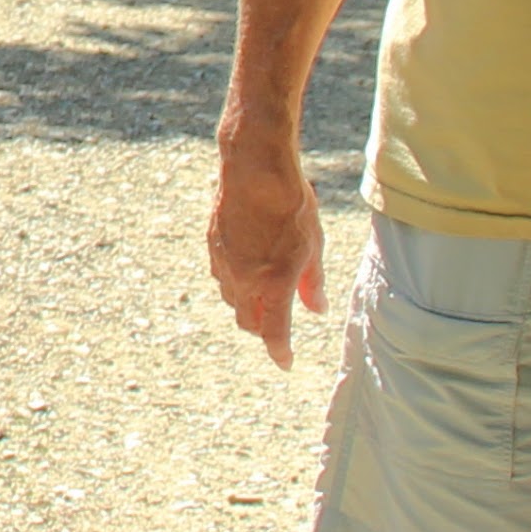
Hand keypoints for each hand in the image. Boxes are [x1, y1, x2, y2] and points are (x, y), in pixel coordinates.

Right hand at [208, 141, 328, 368]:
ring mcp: (225, 264)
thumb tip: (317, 308)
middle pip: (248, 321)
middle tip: (277, 324)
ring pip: (231, 300)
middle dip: (262, 329)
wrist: (255, 169)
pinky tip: (246, 267)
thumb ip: (313, 283)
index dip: (281, 352)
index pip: (275, 334)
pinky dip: (234, 281)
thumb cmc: (291, 205)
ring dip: (246, 304)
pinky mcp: (213, 246)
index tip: (286, 362)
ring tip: (262, 293)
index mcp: (274, 284)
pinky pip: (221, 275)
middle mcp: (245, 281)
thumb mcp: (313, 246)